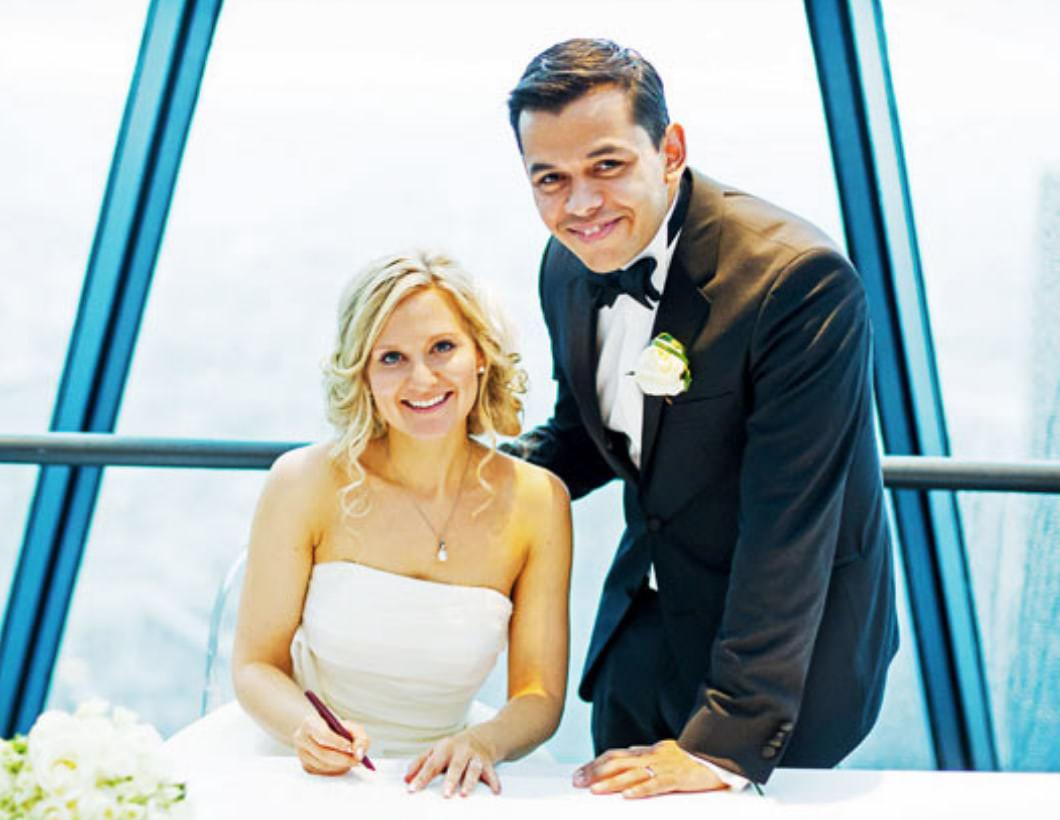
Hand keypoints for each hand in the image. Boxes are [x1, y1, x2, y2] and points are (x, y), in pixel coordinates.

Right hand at [292, 713, 370, 775]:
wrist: (320, 732)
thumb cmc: (337, 729)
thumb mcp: (350, 727)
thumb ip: (360, 738)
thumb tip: (359, 755)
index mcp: (310, 723)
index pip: (323, 734)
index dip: (337, 742)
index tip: (350, 746)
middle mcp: (301, 738)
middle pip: (322, 753)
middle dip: (343, 758)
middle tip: (357, 760)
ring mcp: (301, 754)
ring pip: (323, 765)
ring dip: (340, 766)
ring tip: (352, 761)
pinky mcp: (305, 766)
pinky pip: (322, 772)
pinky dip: (335, 770)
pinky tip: (342, 764)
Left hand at [404, 729, 501, 797]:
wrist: (480, 737)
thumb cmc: (453, 748)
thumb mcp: (434, 751)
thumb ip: (419, 764)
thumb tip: (406, 779)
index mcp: (445, 748)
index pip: (431, 764)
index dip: (421, 777)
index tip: (412, 789)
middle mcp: (461, 751)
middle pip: (455, 765)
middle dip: (451, 779)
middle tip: (446, 793)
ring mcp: (475, 756)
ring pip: (473, 768)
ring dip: (470, 781)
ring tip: (465, 793)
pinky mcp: (487, 762)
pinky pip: (491, 772)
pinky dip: (494, 781)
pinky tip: (495, 791)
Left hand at [572, 739, 727, 798]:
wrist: (719, 753)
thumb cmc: (692, 756)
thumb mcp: (665, 752)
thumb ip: (647, 753)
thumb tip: (629, 751)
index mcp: (648, 751)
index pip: (615, 755)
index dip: (596, 763)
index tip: (580, 772)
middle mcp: (651, 756)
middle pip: (617, 762)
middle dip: (595, 772)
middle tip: (577, 782)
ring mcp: (663, 766)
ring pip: (632, 774)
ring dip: (611, 782)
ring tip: (594, 790)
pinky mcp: (677, 778)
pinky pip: (656, 784)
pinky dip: (640, 790)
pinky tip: (627, 796)